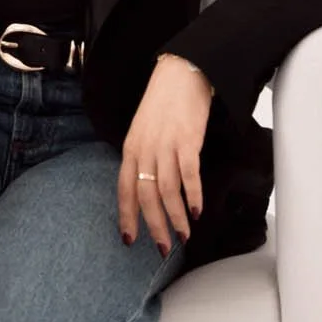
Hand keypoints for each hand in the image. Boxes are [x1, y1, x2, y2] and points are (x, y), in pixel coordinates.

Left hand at [118, 53, 212, 253]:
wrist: (181, 72)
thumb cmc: (163, 102)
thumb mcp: (142, 130)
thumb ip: (141, 158)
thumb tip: (146, 189)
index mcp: (130, 147)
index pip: (124, 189)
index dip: (127, 216)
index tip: (129, 239)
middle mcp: (144, 149)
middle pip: (146, 196)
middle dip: (154, 226)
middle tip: (163, 249)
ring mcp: (166, 145)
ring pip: (167, 191)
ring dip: (176, 218)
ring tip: (184, 235)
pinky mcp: (188, 140)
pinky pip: (189, 175)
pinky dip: (193, 196)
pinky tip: (197, 210)